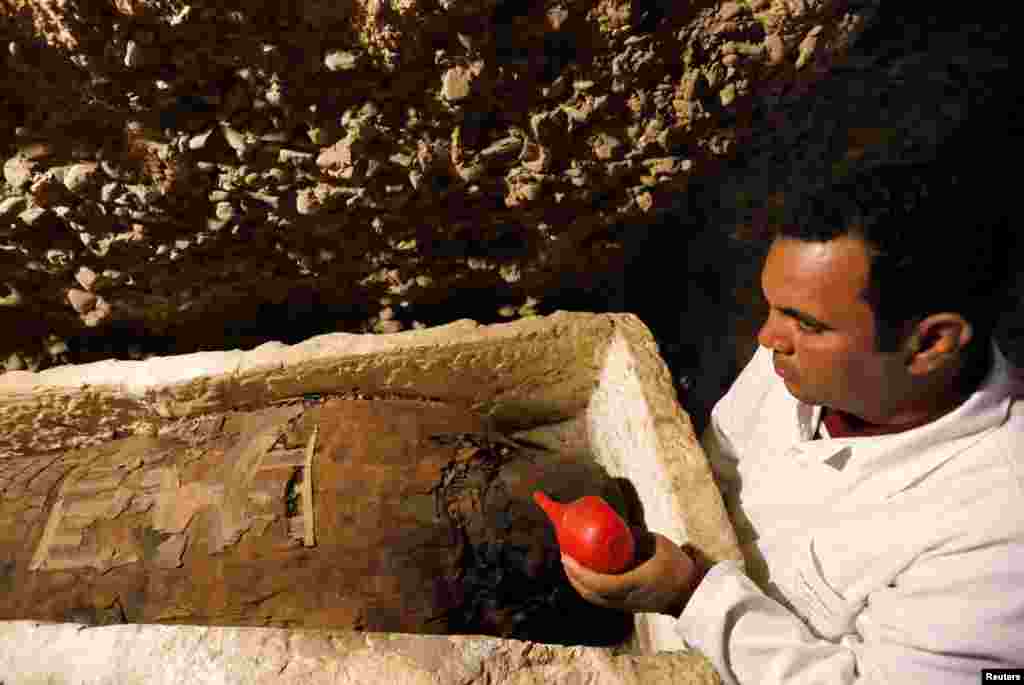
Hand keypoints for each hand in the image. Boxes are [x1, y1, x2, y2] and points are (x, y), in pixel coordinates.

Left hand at [561, 530, 707, 616]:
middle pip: (590, 593)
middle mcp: (626, 598)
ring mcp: (625, 605)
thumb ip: (635, 536)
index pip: (599, 583)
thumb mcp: (657, 544)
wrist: (691, 593)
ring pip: (593, 598)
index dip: (579, 572)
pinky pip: (600, 600)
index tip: (567, 556)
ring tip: (570, 563)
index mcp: (633, 583)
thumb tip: (614, 524)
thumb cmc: (676, 566)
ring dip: (578, 582)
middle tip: (564, 555)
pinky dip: (587, 588)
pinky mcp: (626, 606)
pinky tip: (584, 574)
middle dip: (573, 575)